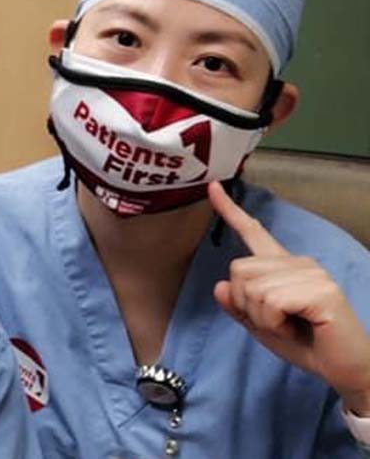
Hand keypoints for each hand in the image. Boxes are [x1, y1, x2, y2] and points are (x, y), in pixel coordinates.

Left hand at [210, 182, 369, 413]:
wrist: (343, 369)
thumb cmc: (306, 345)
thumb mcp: (261, 326)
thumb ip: (239, 306)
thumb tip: (221, 286)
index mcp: (284, 267)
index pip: (254, 233)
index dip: (230, 211)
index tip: (212, 187)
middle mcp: (299, 262)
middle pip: (239, 270)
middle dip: (247, 305)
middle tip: (277, 322)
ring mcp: (312, 273)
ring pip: (253, 288)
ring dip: (263, 318)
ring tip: (291, 325)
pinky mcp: (321, 290)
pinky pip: (271, 302)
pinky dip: (274, 323)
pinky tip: (299, 327)